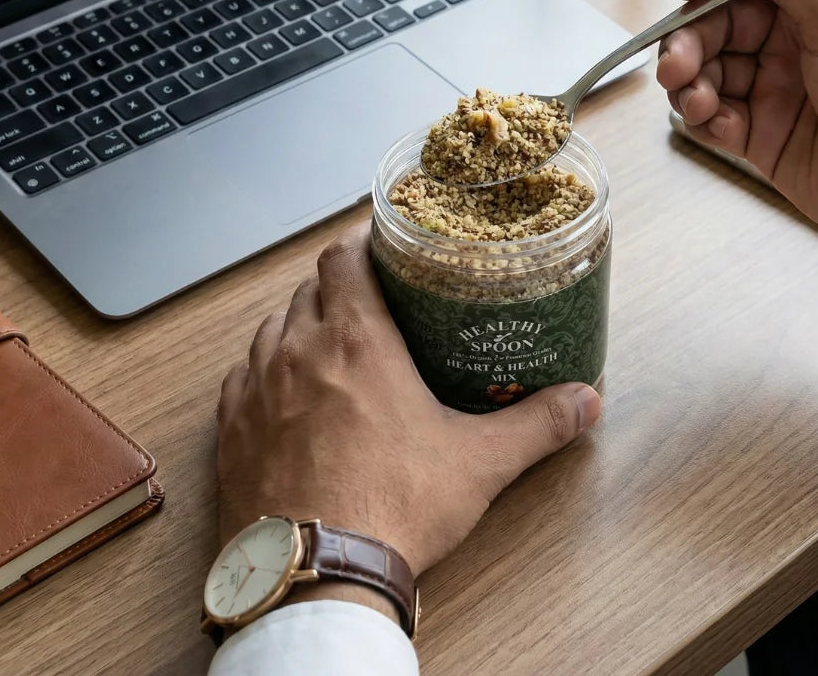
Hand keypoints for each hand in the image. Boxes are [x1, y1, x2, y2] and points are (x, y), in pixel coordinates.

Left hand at [216, 223, 600, 593]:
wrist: (316, 576)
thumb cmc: (393, 507)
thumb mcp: (478, 462)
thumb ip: (537, 423)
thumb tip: (586, 401)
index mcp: (357, 341)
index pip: (344, 256)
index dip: (361, 240)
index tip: (382, 243)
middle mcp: (299, 351)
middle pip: (311, 288)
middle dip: (340, 286)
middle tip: (372, 301)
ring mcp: (257, 389)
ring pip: (273, 326)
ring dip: (300, 324)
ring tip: (330, 344)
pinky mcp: (231, 429)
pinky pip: (242, 375)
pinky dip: (264, 369)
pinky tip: (284, 389)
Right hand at [656, 0, 817, 307]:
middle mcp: (798, 36)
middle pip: (719, 18)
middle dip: (690, 38)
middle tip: (677, 65)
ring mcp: (778, 86)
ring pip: (708, 68)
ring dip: (690, 81)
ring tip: (696, 103)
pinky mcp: (762, 134)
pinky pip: (713, 115)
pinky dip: (703, 118)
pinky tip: (717, 126)